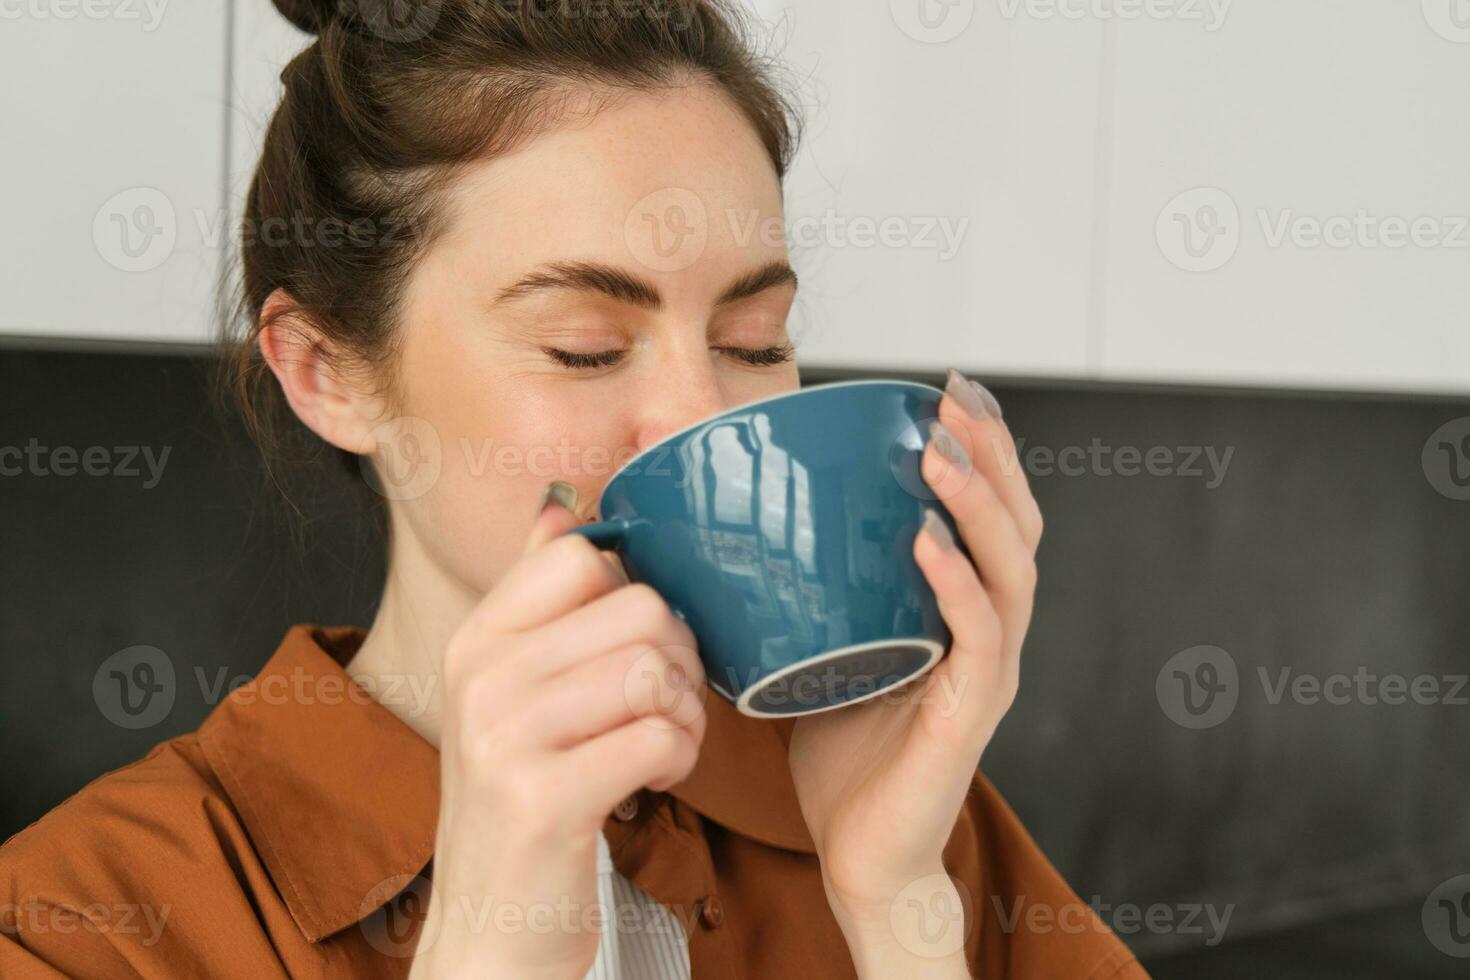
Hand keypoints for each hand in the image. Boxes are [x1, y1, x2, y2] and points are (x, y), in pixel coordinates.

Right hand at [410, 492, 706, 979]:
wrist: (491, 932)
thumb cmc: (524, 802)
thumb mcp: (511, 694)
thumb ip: (537, 600)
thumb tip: (559, 507)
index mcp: (476, 641)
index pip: (581, 557)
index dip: (637, 595)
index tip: (635, 649)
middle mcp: (481, 679)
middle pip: (639, 609)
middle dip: (679, 661)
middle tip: (663, 709)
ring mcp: (505, 739)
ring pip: (654, 670)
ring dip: (684, 713)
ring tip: (661, 745)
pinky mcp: (543, 800)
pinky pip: (659, 736)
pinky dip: (679, 759)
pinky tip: (653, 782)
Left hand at [788, 370, 1041, 971]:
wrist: (862, 855)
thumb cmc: (841, 755)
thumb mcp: (821, 651)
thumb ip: (805, 596)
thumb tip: (730, 533)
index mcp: (959, 613)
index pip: (988, 519)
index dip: (978, 454)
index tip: (941, 394)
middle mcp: (987, 633)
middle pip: (1016, 526)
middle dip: (991, 456)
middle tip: (953, 399)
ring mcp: (988, 672)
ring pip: (1010, 570)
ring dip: (977, 505)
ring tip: (941, 452)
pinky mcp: (971, 713)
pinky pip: (979, 637)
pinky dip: (955, 584)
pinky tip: (926, 543)